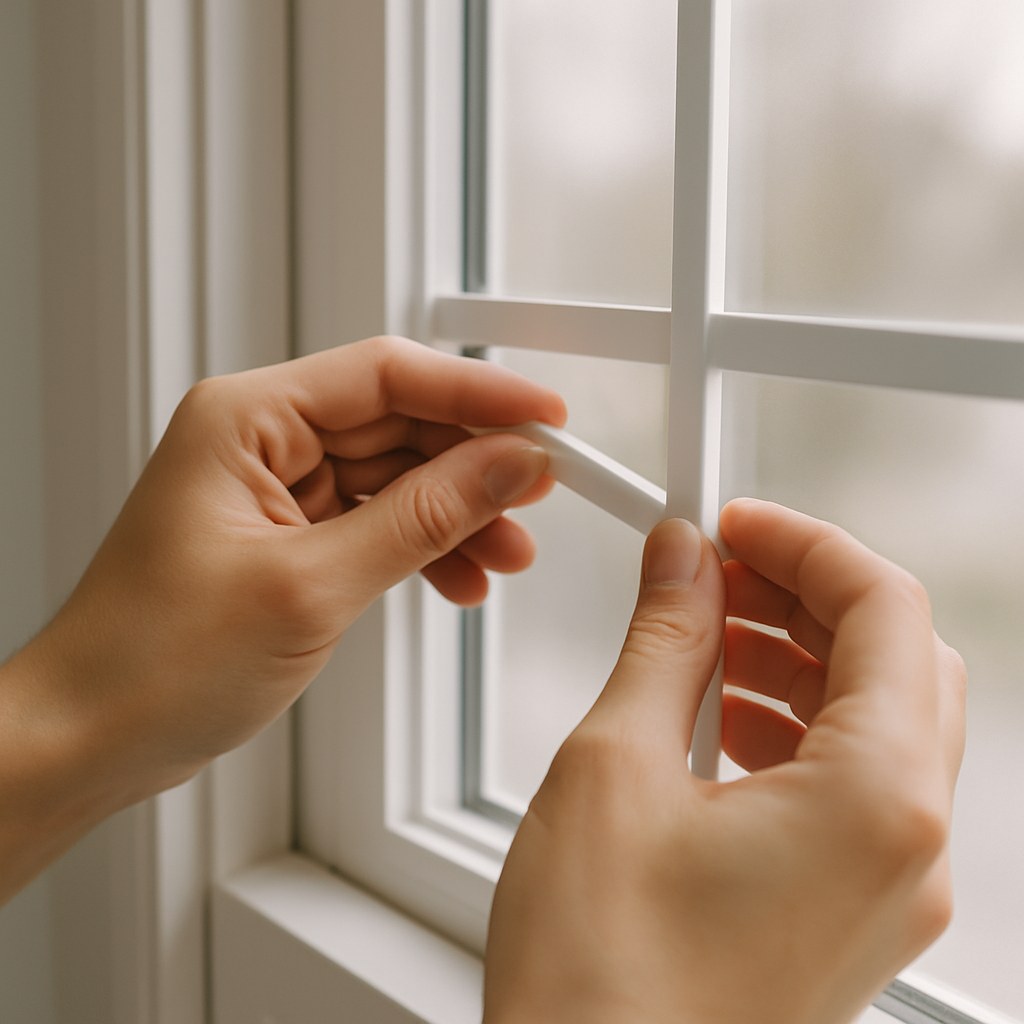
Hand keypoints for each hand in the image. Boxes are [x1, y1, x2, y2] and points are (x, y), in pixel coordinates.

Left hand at [0, 336, 564, 899]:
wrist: (92, 737)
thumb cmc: (150, 662)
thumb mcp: (311, 586)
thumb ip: (421, 520)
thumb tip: (504, 467)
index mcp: (245, 419)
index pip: (387, 375)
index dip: (476, 392)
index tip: (543, 417)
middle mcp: (260, 443)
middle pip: (398, 424)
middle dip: (473, 462)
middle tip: (539, 491)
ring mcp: (275, 492)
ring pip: (395, 478)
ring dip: (456, 514)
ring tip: (507, 551)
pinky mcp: (288, 539)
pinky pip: (376, 523)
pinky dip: (422, 548)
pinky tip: (460, 577)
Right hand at [484, 500, 965, 1023]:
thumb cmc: (601, 984)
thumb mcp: (614, 767)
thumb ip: (664, 642)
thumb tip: (681, 563)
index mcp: (873, 803)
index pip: (886, 609)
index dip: (807, 543)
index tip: (739, 522)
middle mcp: (906, 851)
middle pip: (897, 661)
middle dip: (807, 593)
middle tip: (721, 566)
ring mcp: (886, 890)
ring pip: (878, 721)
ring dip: (801, 656)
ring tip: (710, 631)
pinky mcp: (848, 913)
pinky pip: (853, 784)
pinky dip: (796, 724)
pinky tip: (719, 713)